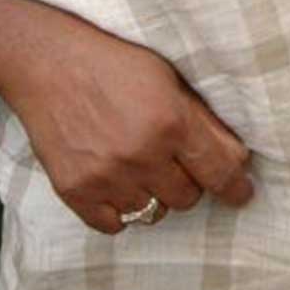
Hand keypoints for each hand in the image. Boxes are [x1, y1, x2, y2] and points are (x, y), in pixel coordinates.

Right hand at [0, 11, 254, 234]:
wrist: (48, 63)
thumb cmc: (115, 64)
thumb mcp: (170, 80)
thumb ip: (202, 121)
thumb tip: (236, 159)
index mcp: (172, 122)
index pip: (220, 173)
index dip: (236, 188)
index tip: (241, 194)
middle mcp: (142, 154)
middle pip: (188, 198)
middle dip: (189, 182)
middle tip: (175, 161)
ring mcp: (106, 176)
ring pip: (153, 213)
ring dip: (154, 194)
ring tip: (140, 165)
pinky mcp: (74, 191)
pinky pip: (114, 225)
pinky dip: (121, 211)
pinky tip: (118, 185)